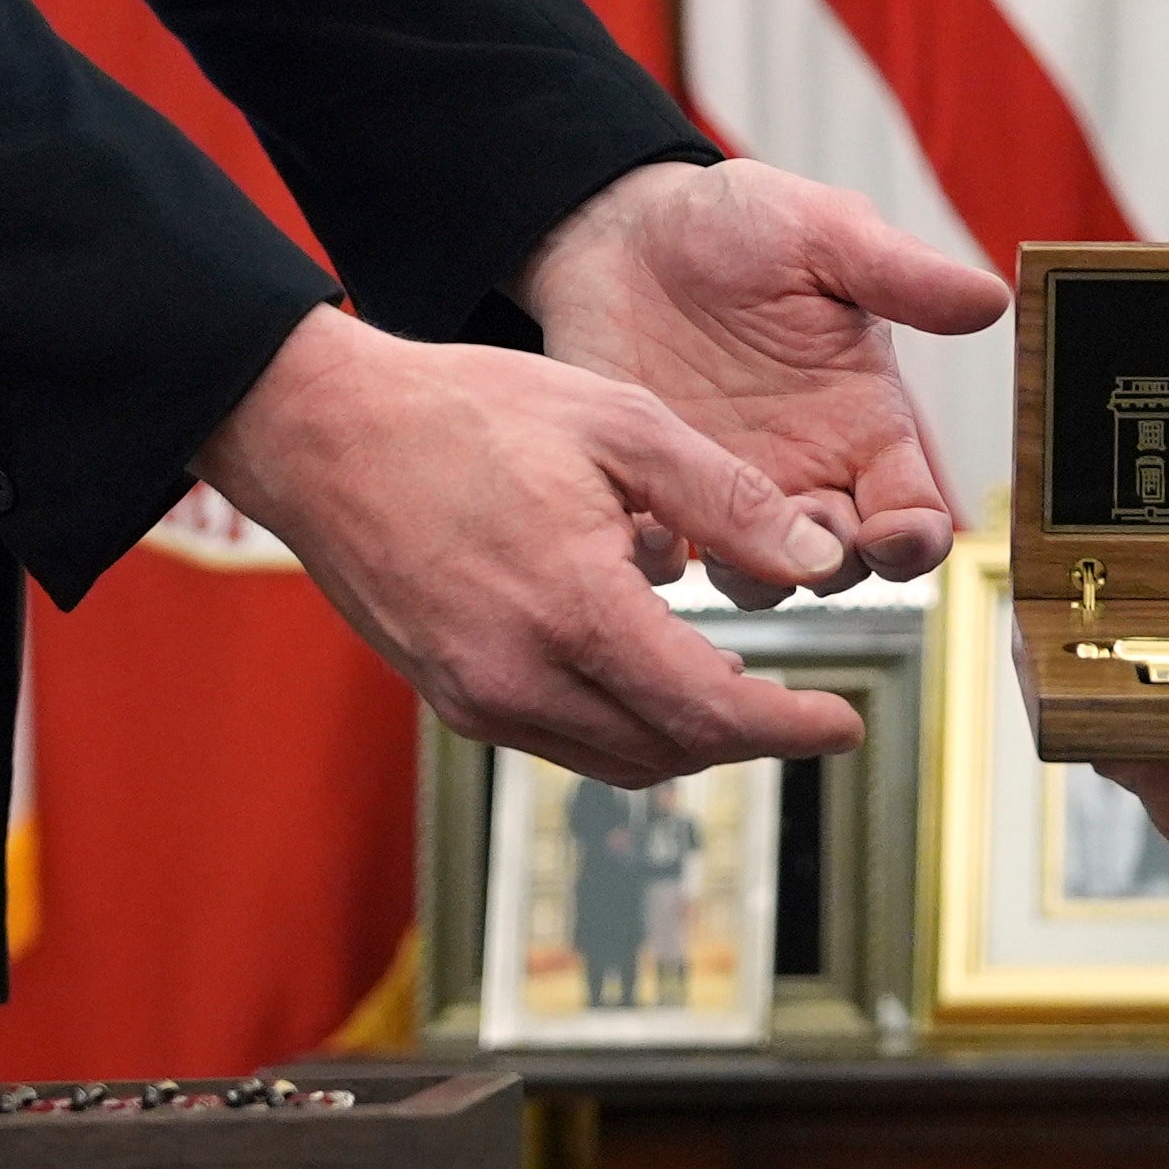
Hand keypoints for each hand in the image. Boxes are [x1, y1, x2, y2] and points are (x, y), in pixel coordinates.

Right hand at [199, 305, 865, 786]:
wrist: (322, 431)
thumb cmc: (467, 411)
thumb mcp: (622, 425)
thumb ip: (729, 504)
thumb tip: (820, 567)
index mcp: (572, 611)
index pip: (711, 714)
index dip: (791, 728)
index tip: (846, 727)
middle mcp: (518, 679)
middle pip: (669, 751)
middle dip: (746, 734)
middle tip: (799, 702)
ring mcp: (474, 698)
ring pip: (615, 757)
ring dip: (683, 731)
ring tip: (728, 674)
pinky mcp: (448, 696)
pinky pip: (559, 735)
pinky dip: (619, 714)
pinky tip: (636, 645)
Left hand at [528, 157, 1006, 593]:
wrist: (623, 228)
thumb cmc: (736, 223)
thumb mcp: (823, 234)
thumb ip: (902, 275)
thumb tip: (993, 299)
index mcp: (865, 422)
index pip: (915, 515)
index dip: (914, 542)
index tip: (892, 533)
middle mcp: (807, 468)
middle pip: (845, 567)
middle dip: (831, 567)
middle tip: (799, 532)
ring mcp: (729, 487)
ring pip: (762, 578)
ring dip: (754, 575)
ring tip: (721, 533)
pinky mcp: (657, 491)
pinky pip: (672, 558)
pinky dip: (670, 559)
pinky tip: (654, 519)